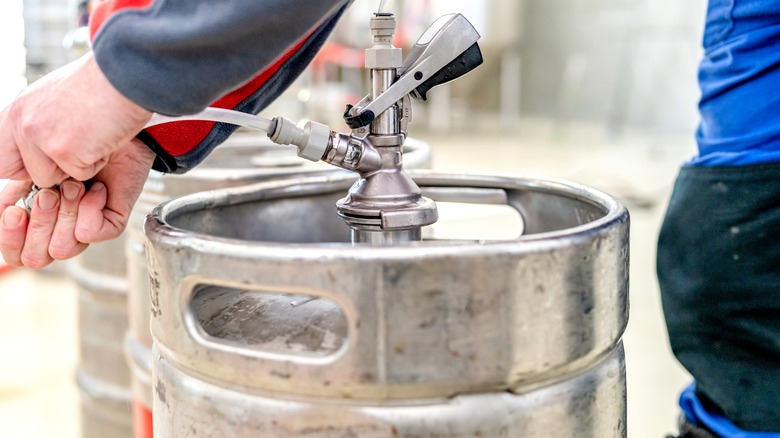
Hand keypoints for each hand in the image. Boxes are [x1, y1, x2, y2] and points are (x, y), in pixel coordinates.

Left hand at [0, 52, 151, 186]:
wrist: (126, 74)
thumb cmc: (102, 84)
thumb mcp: (54, 97)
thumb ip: (38, 120)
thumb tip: (35, 147)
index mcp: (17, 109)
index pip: (1, 157)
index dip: (24, 163)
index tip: (48, 157)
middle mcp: (22, 122)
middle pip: (18, 171)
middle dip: (46, 169)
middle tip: (72, 149)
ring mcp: (41, 137)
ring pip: (51, 177)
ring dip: (76, 164)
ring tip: (93, 135)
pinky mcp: (65, 151)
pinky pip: (81, 174)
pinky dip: (98, 160)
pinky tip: (104, 135)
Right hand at [0, 139, 154, 268]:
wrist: (106, 127)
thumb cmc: (67, 141)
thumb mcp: (23, 163)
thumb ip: (7, 186)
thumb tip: (2, 210)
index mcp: (34, 220)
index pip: (16, 253)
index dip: (11, 238)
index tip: (15, 212)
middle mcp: (59, 229)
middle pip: (35, 257)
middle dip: (39, 223)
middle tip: (49, 194)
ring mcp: (85, 228)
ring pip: (62, 249)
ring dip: (64, 212)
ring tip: (74, 186)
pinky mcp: (110, 225)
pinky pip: (89, 233)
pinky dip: (89, 208)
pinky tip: (95, 189)